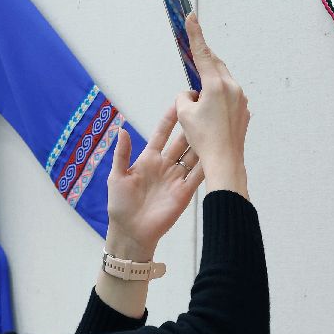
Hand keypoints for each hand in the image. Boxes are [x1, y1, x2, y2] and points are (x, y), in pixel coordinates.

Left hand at [105, 103, 206, 259]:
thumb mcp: (117, 176)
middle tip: (203, 109)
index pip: (162, 133)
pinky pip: (198, 175)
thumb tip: (122, 129)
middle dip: (192, 126)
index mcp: (149, 158)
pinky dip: (207, 164)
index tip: (179, 101)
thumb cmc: (120, 204)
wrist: (131, 232)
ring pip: (193, 155)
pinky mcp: (185, 192)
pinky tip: (216, 152)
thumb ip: (122, 154)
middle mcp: (166, 165)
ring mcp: (177, 178)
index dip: (170, 118)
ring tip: (214, 126)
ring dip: (202, 142)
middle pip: (181, 141)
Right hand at [174, 15, 249, 196]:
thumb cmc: (203, 139)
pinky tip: (210, 111)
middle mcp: (232, 87)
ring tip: (198, 96)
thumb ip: (184, 96)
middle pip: (215, 65)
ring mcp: (241, 98)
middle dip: (203, 59)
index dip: (194, 34)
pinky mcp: (244, 110)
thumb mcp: (184, 114)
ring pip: (223, 81)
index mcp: (216, 85)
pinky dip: (218, 97)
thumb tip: (191, 94)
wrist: (225, 161)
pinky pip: (229, 96)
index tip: (191, 17)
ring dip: (210, 82)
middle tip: (192, 52)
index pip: (202, 53)